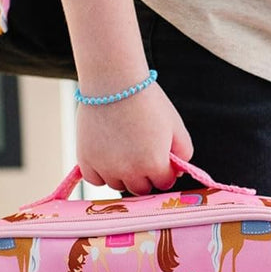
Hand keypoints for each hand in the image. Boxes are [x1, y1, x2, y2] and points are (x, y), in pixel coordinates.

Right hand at [75, 82, 194, 195]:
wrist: (114, 82)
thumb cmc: (147, 101)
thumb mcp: (176, 126)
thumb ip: (183, 152)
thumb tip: (176, 171)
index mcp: (154, 164)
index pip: (164, 183)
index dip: (165, 172)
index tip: (160, 159)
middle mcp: (130, 171)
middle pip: (140, 189)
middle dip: (145, 176)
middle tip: (141, 155)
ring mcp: (106, 168)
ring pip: (117, 185)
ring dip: (122, 175)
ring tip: (123, 151)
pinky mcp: (86, 160)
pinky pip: (95, 180)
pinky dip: (100, 172)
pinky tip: (106, 156)